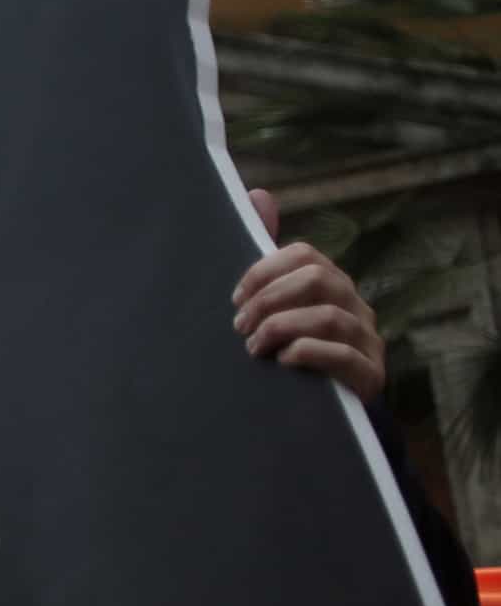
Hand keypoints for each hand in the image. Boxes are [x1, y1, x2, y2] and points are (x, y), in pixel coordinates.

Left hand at [236, 189, 384, 401]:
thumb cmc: (292, 350)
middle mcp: (355, 306)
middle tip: (240, 327)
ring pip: (328, 317)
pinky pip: (344, 355)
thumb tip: (259, 194)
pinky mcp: (370, 375)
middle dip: (269, 300)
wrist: (323, 411)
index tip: (235, 298)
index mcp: (332, 285)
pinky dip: (307, 353)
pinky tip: (283, 360)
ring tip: (254, 348)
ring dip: (281, 328)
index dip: (264, 272)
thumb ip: (268, 262)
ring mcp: (367, 340)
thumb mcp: (275, 308)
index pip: (306, 256)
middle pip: (317, 280)